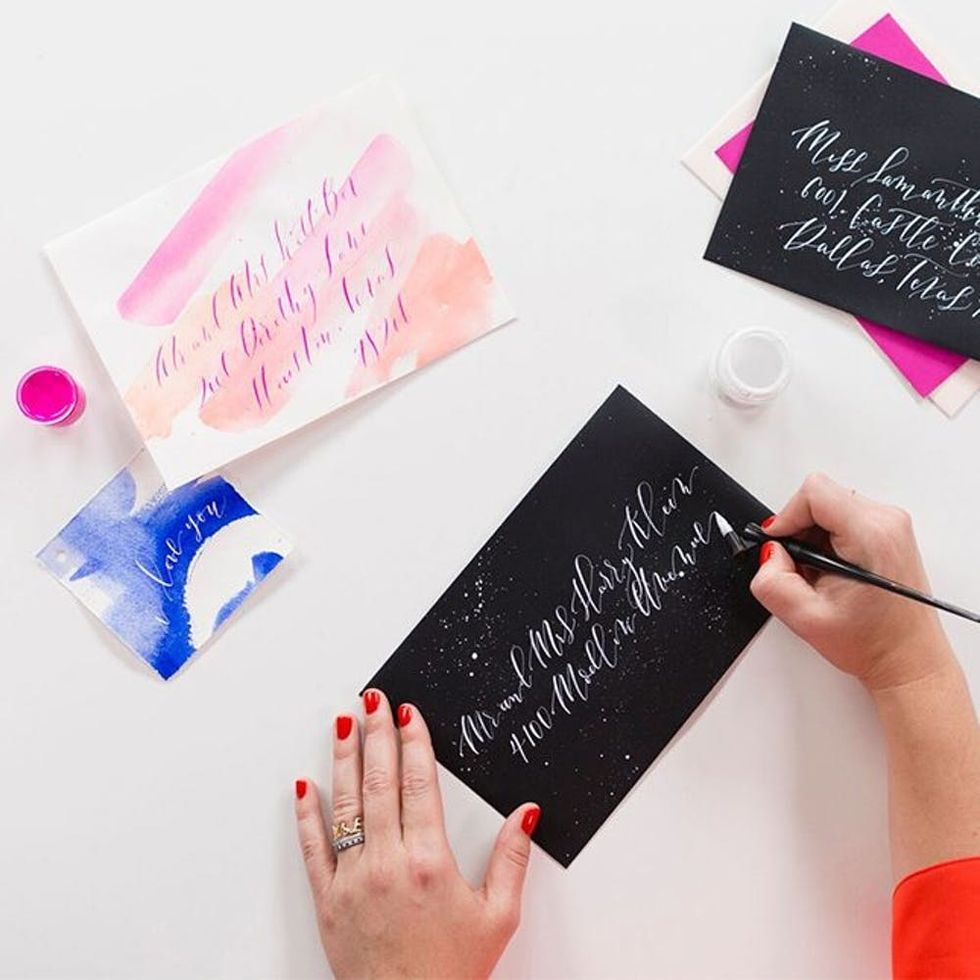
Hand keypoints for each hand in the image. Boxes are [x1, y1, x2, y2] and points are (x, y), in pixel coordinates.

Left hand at [294, 690, 538, 978]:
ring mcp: (352, 880)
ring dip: (344, 759)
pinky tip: (305, 786)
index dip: (413, 742)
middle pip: (379, 781)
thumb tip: (528, 812)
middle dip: (376, 734)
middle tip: (373, 699)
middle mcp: (386, 863)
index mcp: (429, 861)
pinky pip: (313, 848)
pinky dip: (307, 814)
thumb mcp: (498, 916)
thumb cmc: (451, 972)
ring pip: (345, 804)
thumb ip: (513, 859)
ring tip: (343, 723)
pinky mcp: (328, 900)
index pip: (418, 783)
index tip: (408, 714)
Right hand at [750, 473, 952, 690]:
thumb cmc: (874, 642)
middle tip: (800, 567)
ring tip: (819, 573)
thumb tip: (770, 553)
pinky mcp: (890, 531)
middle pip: (821, 497)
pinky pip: (844, 516)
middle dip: (799, 528)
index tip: (779, 542)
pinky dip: (828, 538)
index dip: (787, 515)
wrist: (908, 658)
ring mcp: (892, 525)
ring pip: (830, 505)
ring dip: (813, 535)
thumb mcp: (806, 619)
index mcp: (871, 536)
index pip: (815, 493)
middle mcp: (887, 522)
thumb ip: (772, 582)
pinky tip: (832, 569)